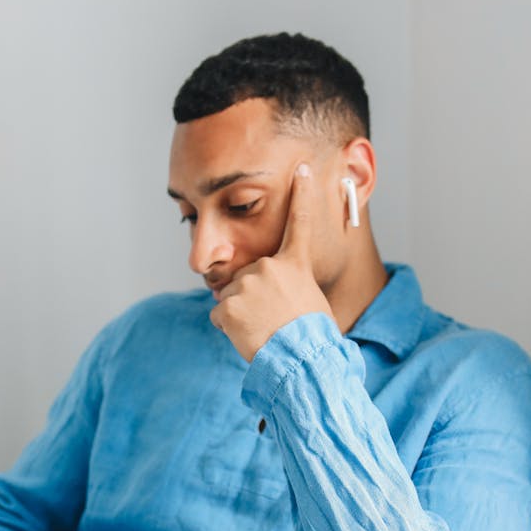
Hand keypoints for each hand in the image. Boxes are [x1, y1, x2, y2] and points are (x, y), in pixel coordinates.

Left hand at [209, 164, 334, 361]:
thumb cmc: (311, 337)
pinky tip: (248, 336)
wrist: (301, 361)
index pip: (300, 223)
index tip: (303, 169)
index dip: (302, 195)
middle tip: (271, 319)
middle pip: (248, 275)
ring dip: (241, 314)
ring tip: (262, 329)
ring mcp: (247, 285)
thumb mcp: (310, 301)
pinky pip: (220, 315)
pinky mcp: (229, 305)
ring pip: (232, 296)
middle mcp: (269, 267)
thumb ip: (289, 286)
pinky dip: (228, 328)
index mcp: (294, 265)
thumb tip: (270, 295)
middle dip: (252, 297)